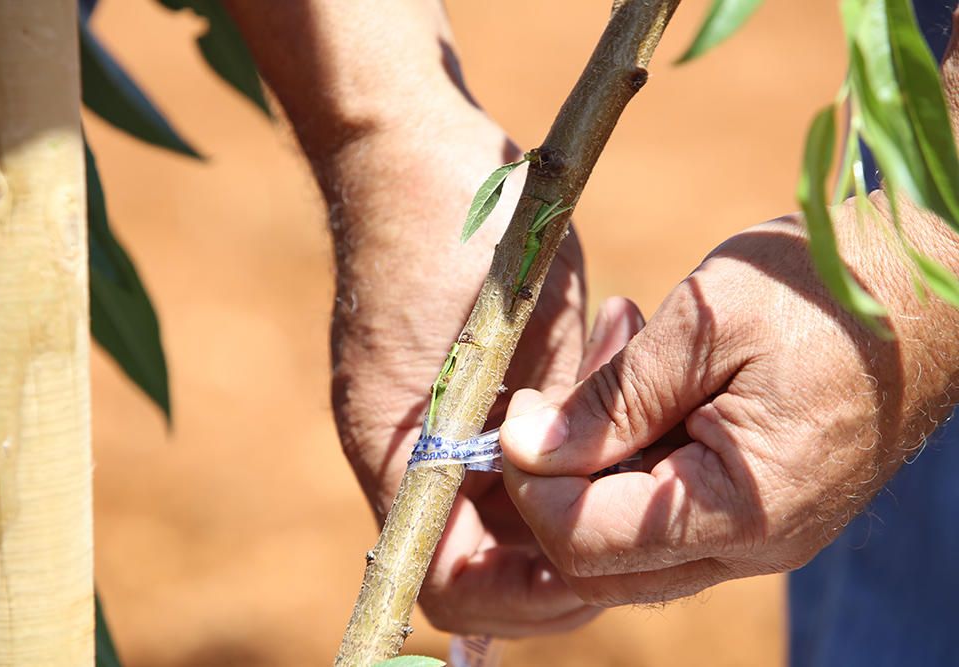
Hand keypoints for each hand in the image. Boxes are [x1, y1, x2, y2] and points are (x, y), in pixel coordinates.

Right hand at [327, 97, 618, 634]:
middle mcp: (423, 456)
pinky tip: (617, 346)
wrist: (414, 153)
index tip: (601, 558)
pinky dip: (586, 415)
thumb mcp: (494, 336)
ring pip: (533, 497)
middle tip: (647, 477)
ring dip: (594, 461)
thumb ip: (539, 428)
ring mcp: (452, 423)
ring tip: (633, 385)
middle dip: (581, 528)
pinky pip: (540, 438)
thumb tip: (582, 508)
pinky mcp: (483, 388)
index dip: (526, 595)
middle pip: (501, 555)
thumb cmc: (441, 233)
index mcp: (401, 456)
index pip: (457, 585)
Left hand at [500, 197, 958, 606]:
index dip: (530, 483)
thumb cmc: (823, 293)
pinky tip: (637, 386)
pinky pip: (668, 512)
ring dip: (592, 469)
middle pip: (600, 561)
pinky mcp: (759, 508)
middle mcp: (752, 548)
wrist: (924, 291)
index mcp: (741, 512)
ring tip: (605, 369)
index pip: (585, 542)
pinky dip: (631, 460)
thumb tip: (522, 449)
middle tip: (547, 403)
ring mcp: (759, 535)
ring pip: (628, 543)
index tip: (516, 412)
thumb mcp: (704, 329)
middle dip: (552, 487)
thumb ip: (611, 401)